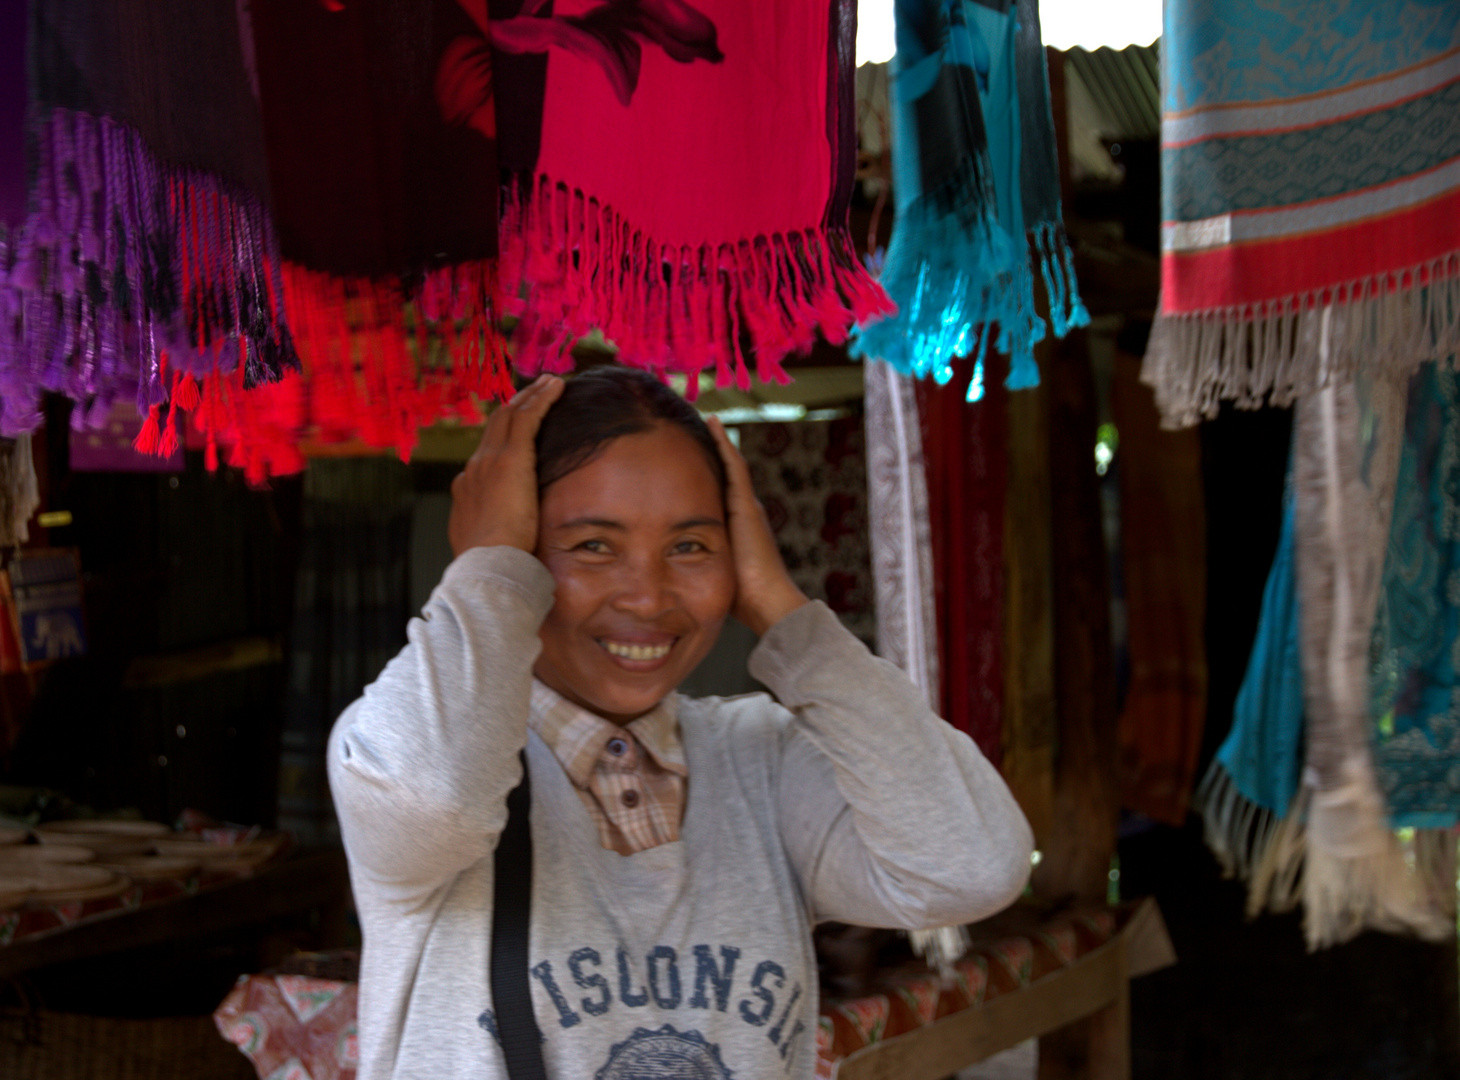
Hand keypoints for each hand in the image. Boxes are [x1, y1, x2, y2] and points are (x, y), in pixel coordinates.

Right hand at [448, 375, 565, 556]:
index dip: (502, 438)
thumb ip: (501, 535)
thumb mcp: (492, 547)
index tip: (518, 430)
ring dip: (530, 396)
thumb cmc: (493, 566)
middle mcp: (474, 469)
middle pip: (495, 427)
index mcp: (467, 491)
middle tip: (534, 391)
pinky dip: (541, 399)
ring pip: (510, 416)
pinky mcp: (509, 458)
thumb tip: (514, 541)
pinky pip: (527, 417)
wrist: (486, 564)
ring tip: (548, 383)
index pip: (486, 455)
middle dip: (515, 406)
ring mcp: (489, 461)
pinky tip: (556, 387)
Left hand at [707, 416, 808, 635]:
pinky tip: (712, 424)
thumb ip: (693, 564)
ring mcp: (747, 505)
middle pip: (723, 473)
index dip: (702, 473)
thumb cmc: (738, 599)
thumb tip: (664, 569)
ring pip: (729, 464)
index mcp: (734, 527)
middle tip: (691, 426)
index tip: (685, 458)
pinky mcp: (747, 504)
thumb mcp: (710, 573)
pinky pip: (734, 465)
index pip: (715, 492)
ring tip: (703, 417)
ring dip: (716, 441)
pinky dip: (723, 443)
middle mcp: (743, 511)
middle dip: (709, 451)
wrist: (766, 602)